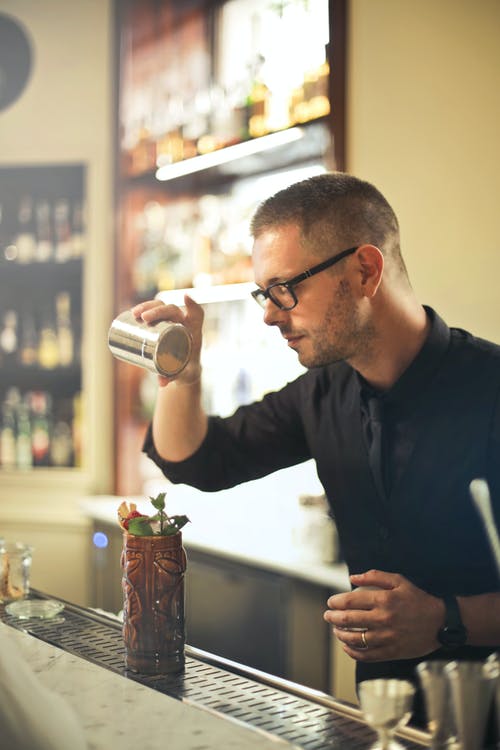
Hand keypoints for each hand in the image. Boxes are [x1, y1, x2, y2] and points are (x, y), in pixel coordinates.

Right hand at [131, 295, 203, 386]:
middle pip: (172, 309)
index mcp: (193, 330)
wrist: (184, 369)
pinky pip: (153, 313)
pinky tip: (133, 312)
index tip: (185, 297)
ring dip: (148, 307)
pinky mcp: (160, 325)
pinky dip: (144, 311)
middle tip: (144, 318)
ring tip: (135, 314)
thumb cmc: (187, 370)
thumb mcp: (183, 374)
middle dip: (158, 310)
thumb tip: (161, 383)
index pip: (197, 314)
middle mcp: (183, 323)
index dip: (192, 304)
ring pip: (161, 308)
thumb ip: (174, 377)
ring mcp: (171, 322)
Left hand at [323, 569, 444, 661]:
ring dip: (341, 635)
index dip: (336, 602)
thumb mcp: (399, 580)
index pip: (350, 601)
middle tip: (328, 616)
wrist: (440, 622)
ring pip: (355, 639)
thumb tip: (353, 577)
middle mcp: (383, 619)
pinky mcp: (392, 651)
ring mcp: (387, 637)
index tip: (331, 603)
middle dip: (333, 618)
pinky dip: (353, 652)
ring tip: (336, 631)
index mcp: (383, 600)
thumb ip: (374, 576)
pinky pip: (367, 655)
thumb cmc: (419, 599)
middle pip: (349, 620)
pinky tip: (348, 647)